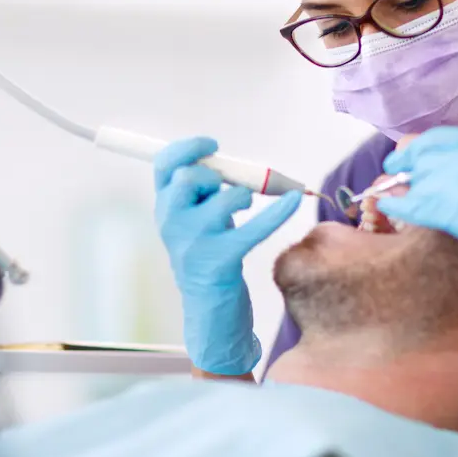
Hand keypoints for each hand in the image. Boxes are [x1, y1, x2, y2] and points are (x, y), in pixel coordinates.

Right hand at [154, 138, 302, 373]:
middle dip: (215, 173)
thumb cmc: (206, 258)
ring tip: (244, 207)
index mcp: (163, 209)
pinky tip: (295, 200)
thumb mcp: (192, 221)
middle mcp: (172, 224)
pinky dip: (279, 212)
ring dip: (242, 196)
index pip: (164, 166)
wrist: (208, 313)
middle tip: (226, 186)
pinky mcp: (221, 261)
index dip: (188, 148)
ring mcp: (194, 244)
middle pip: (189, 178)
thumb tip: (225, 162)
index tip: (212, 143)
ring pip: (225, 200)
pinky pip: (255, 228)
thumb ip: (199, 192)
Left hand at [373, 128, 457, 337]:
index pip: (439, 138)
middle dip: (406, 168)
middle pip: (424, 155)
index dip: (415, 148)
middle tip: (393, 180)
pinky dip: (399, 206)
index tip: (402, 158)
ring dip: (405, 191)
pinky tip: (391, 209)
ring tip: (398, 201)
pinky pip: (416, 204)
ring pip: (418, 179)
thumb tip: (432, 166)